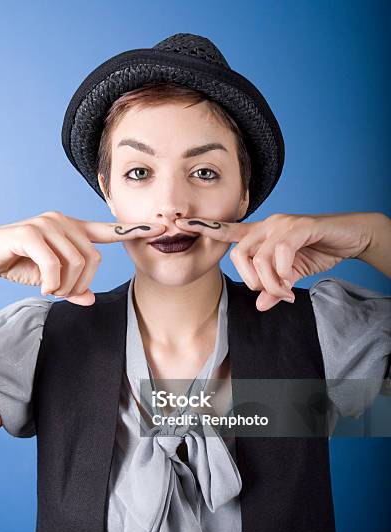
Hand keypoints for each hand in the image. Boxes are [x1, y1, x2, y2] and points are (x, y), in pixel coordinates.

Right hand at [0, 211, 165, 305]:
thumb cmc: (18, 264)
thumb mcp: (51, 280)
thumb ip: (73, 287)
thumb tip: (90, 299)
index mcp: (73, 229)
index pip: (109, 229)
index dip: (133, 230)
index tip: (159, 228)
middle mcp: (63, 221)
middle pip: (94, 259)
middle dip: (80, 284)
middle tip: (61, 292)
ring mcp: (47, 224)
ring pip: (77, 263)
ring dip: (65, 286)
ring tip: (50, 289)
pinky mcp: (30, 233)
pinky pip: (55, 265)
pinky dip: (52, 283)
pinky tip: (44, 288)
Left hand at [175, 212, 373, 310]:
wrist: (350, 237)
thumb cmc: (318, 251)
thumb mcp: (291, 276)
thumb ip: (274, 289)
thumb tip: (260, 304)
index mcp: (261, 234)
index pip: (228, 231)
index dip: (205, 228)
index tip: (182, 225)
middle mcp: (267, 225)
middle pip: (238, 256)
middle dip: (252, 281)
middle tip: (271, 292)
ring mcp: (282, 224)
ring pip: (260, 258)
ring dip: (271, 283)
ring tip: (285, 291)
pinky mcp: (300, 227)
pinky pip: (280, 253)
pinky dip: (284, 272)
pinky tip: (292, 280)